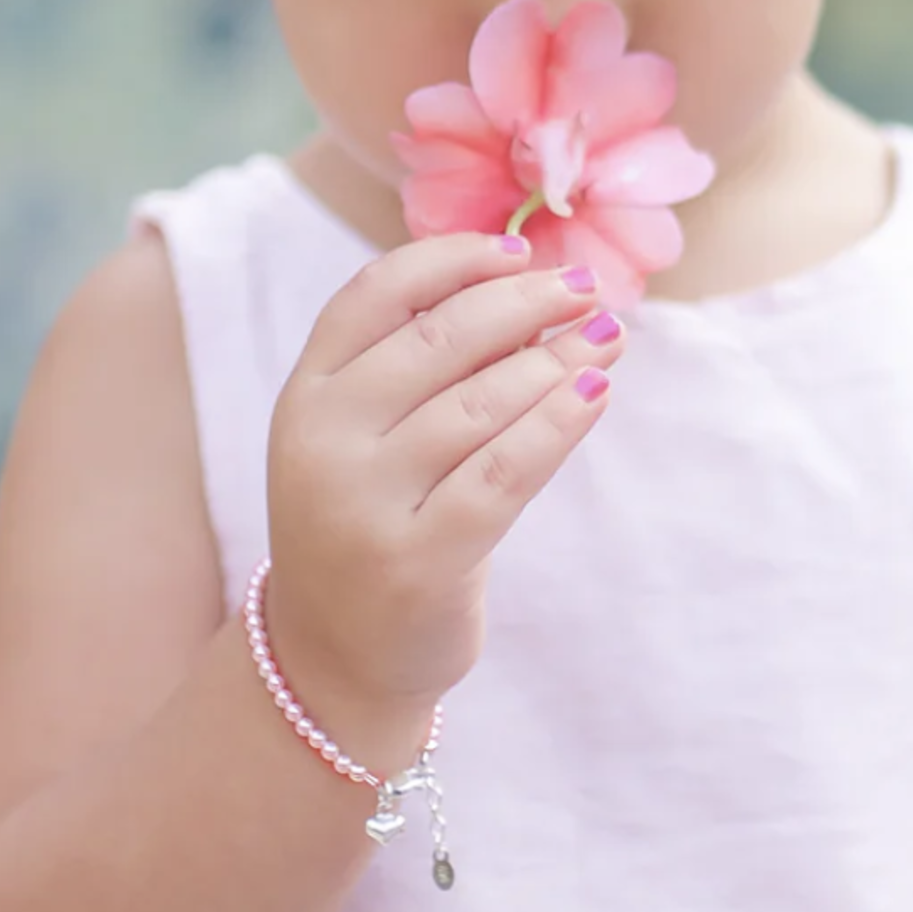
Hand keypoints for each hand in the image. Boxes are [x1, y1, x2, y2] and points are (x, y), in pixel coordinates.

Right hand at [263, 232, 623, 724]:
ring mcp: (363, 504)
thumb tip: (536, 290)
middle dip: (525, 301)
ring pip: (480, 403)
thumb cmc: (373, 520)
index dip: (452, 258)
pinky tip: (597, 391)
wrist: (334, 661)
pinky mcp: (416, 561)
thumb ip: (425, 368)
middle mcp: (322, 441)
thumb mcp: (367, 435)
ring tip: (607, 335)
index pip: (375, 293)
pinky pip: (504, 471)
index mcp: (305, 393)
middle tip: (586, 286)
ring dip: (557, 358)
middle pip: (438, 339)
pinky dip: (559, 422)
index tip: (518, 250)